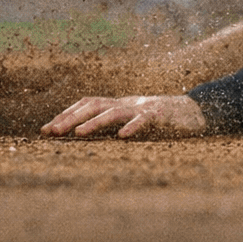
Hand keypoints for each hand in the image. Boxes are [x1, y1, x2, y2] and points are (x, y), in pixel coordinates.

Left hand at [41, 94, 207, 138]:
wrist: (196, 112)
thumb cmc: (161, 121)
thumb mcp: (133, 122)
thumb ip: (113, 126)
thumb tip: (83, 137)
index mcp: (118, 104)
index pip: (86, 104)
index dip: (66, 114)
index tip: (46, 130)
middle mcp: (127, 103)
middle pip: (93, 105)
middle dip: (70, 118)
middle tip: (51, 132)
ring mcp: (143, 108)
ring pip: (115, 112)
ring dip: (94, 123)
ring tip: (78, 134)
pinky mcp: (162, 116)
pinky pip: (145, 120)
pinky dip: (133, 127)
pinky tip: (122, 138)